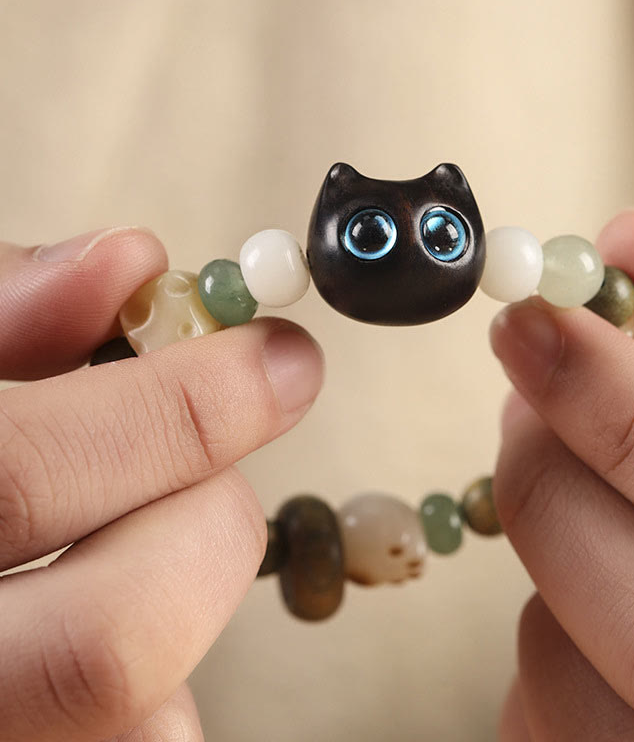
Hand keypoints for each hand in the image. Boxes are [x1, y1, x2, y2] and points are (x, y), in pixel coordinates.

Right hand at [0, 228, 323, 740]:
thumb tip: (127, 266)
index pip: (22, 477)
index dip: (182, 407)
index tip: (280, 359)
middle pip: (114, 640)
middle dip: (208, 521)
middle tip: (211, 461)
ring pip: (147, 719)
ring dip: (184, 599)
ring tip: (137, 530)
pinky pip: (144, 741)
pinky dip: (160, 677)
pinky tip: (106, 607)